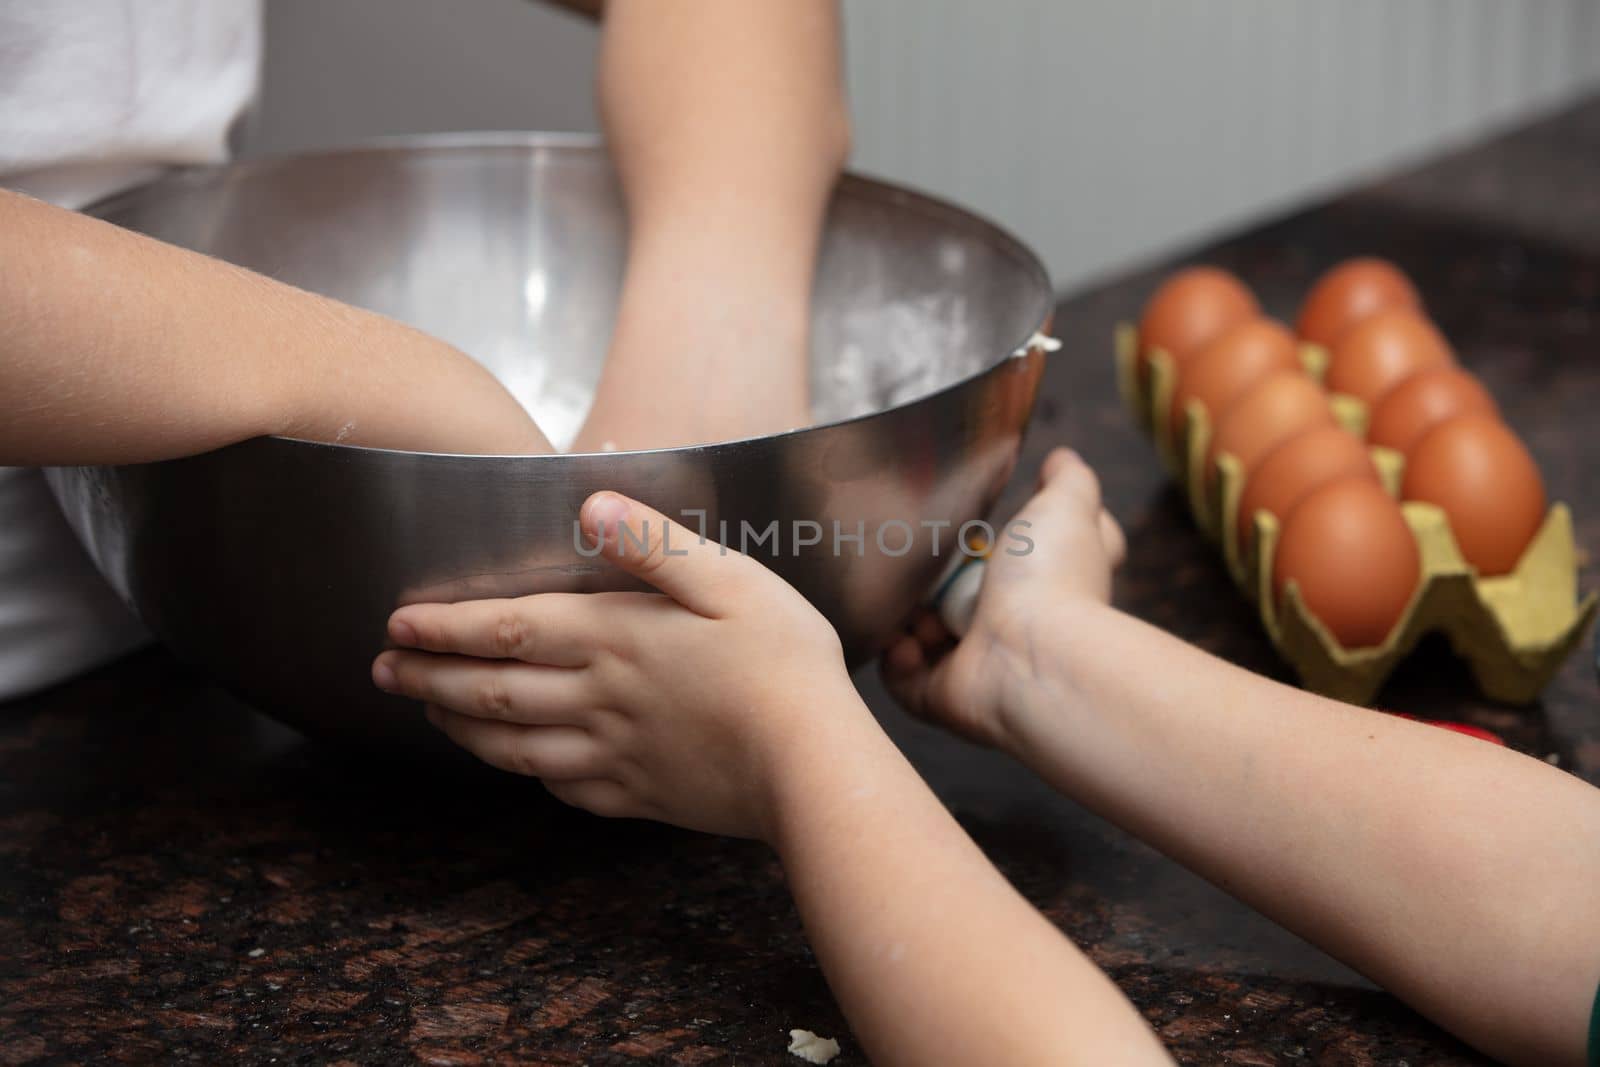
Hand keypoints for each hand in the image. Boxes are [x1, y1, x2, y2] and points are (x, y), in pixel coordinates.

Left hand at [371, 492, 863, 839]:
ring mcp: (615, 754)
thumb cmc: (782, 663)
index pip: (507, 628)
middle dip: (430, 678)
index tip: (397, 622)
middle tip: (384, 671)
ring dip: (461, 727)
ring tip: (428, 712)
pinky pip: (566, 788)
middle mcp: (599, 698)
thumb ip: (653, 543)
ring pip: (514, 745)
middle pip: (492, 690)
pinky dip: (529, 775)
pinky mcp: (640, 797)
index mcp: (615, 638)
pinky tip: (521, 769)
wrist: (811, 765)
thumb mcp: (729, 579)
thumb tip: (588, 506)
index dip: (446, 626)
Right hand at [881, 448, 1125, 749]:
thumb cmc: (1053, 581)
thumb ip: (1068, 480)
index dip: (995, 547)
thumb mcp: (1068, 507)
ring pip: (920, 634)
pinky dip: (896, 656)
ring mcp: (974, 664)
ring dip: (907, 615)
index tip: (975, 529)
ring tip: (912, 604)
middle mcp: (1010, 627)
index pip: (1017, 564)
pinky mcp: (942, 696)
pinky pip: (902, 676)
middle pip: (954, 595)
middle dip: (929, 578)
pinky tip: (903, 639)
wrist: (1032, 656)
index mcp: (1038, 585)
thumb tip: (1061, 458)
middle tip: (919, 561)